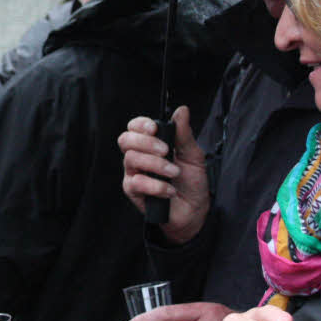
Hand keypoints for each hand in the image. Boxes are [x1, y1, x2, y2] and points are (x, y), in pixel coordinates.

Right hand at [119, 106, 209, 243]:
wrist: (194, 210)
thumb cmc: (191, 182)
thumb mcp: (193, 155)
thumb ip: (184, 134)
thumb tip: (181, 111)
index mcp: (150, 144)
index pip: (134, 127)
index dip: (141, 124)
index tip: (155, 128)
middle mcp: (138, 156)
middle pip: (126, 140)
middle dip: (146, 142)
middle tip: (166, 150)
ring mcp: (133, 173)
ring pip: (131, 159)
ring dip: (156, 165)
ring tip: (174, 173)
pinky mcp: (133, 192)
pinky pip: (136, 182)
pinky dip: (155, 185)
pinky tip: (169, 189)